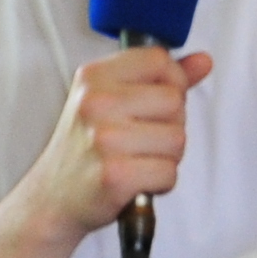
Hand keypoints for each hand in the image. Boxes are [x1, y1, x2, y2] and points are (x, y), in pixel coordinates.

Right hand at [24, 45, 210, 242]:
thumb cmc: (87, 147)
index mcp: (94, 77)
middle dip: (171, 125)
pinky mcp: (115, 175)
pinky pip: (169, 173)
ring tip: (138, 161)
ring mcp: (104, 139)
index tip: (156, 103)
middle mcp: (96, 102)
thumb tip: (204, 61)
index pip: (158, 59)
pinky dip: (161, 183)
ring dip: (168, 157)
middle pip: (175, 101)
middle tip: (141, 140)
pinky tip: (137, 182)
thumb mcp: (112, 101)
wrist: (52, 198)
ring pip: (178, 139)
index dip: (172, 82)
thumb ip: (160, 79)